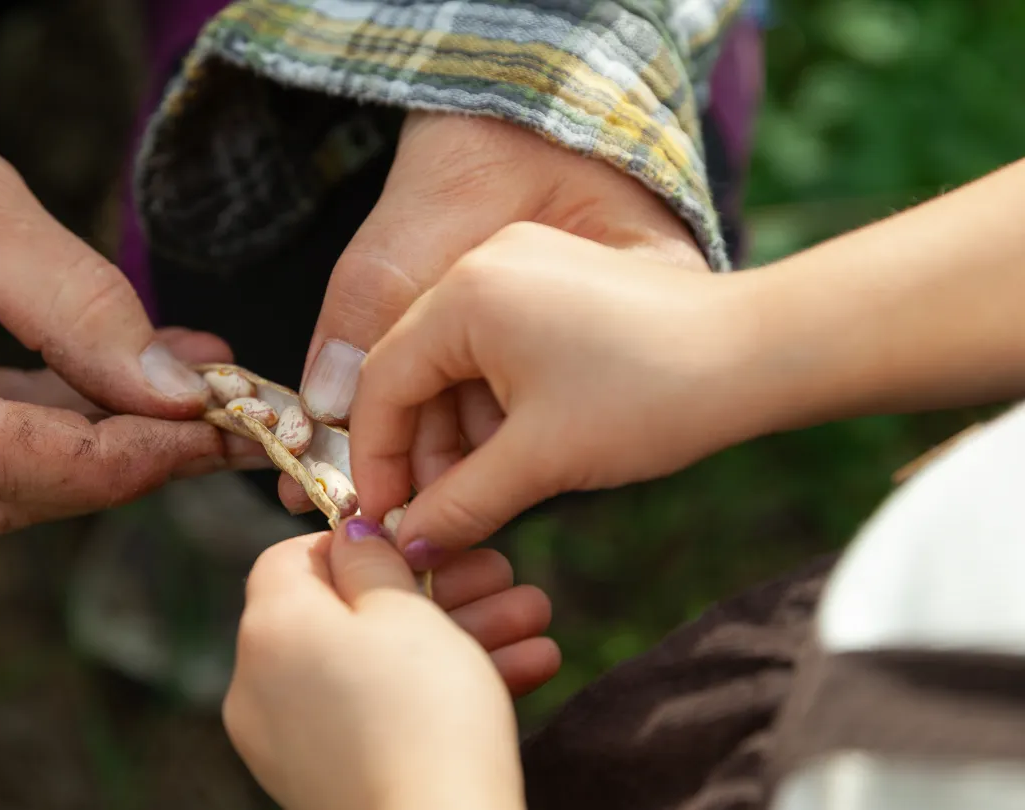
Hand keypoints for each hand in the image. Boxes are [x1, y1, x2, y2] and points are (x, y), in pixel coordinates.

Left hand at [225, 517, 555, 809]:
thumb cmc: (424, 719)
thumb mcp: (407, 613)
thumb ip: (373, 561)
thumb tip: (352, 535)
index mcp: (269, 627)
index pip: (293, 558)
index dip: (358, 542)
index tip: (419, 544)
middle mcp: (262, 684)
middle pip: (346, 613)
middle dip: (435, 591)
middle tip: (499, 576)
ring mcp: (290, 740)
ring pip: (375, 665)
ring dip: (456, 635)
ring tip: (533, 620)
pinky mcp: (326, 779)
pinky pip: (378, 714)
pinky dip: (436, 691)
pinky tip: (525, 667)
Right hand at [349, 223, 749, 562]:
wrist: (761, 353)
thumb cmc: (652, 396)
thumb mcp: (540, 460)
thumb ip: (461, 504)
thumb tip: (413, 545)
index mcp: (465, 294)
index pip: (382, 381)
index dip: (375, 458)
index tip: (384, 517)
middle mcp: (484, 265)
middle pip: (414, 368)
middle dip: (419, 450)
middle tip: (433, 517)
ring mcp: (521, 266)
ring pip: (456, 361)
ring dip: (457, 431)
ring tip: (478, 495)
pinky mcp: (556, 281)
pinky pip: (495, 345)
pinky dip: (492, 401)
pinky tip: (509, 454)